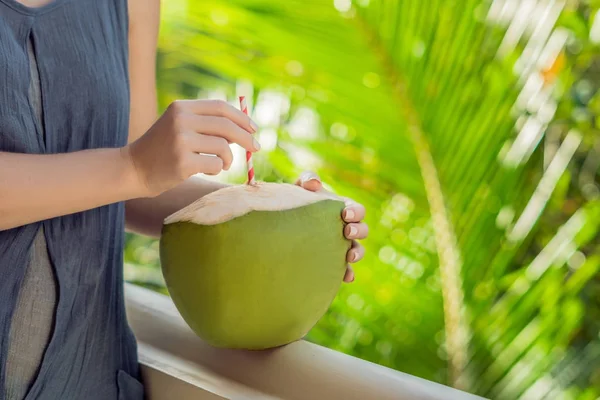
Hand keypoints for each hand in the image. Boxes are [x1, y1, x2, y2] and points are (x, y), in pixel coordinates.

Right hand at [125, 100, 260, 196]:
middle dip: (246, 138)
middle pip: (226, 126)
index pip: (220, 107)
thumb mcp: (180, 127)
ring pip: (223, 148)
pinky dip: (217, 169)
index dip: (241, 118)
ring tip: (221, 165)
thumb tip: (245, 128)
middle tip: (256, 148)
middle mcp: (181, 120)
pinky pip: (215, 165)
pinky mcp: (182, 163)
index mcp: (181, 107)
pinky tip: (205, 170)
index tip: (254, 129)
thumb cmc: (163, 149)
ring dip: (228, 159)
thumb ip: (207, 124)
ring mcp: (181, 141)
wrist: (133, 169)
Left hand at [296, 171, 367, 282]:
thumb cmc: (297, 200)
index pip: (358, 211)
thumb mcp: (301, 187)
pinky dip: (348, 273)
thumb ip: (308, 180)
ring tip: (349, 256)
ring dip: (357, 253)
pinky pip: (345, 270)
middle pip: (362, 230)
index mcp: (344, 209)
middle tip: (347, 232)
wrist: (285, 220)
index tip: (345, 214)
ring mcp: (341, 245)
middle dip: (358, 231)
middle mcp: (346, 228)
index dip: (356, 212)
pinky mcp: (333, 261)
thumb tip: (314, 183)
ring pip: (358, 250)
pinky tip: (345, 277)